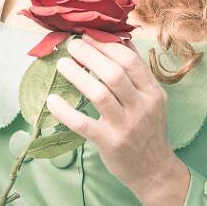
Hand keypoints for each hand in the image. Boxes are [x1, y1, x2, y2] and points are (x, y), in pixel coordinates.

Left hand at [48, 33, 175, 191]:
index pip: (130, 61)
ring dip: (77, 76)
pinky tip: (52, 100)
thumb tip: (121, 40)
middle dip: (90, 55)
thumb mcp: (152, 99)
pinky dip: (66, 111)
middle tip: (72, 45)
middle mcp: (142, 107)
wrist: (154, 170)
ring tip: (62, 64)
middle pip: (114, 74)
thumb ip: (137, 72)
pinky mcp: (109, 143)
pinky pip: (83, 124)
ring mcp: (126, 126)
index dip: (106, 45)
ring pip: (99, 94)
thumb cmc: (149, 130)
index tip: (88, 35)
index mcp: (153, 92)